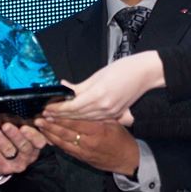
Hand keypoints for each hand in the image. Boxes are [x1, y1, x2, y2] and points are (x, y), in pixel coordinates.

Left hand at [0, 121, 47, 175]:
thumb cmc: (10, 137)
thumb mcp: (18, 129)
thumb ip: (20, 124)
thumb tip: (15, 116)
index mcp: (35, 145)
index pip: (39, 141)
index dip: (32, 135)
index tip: (24, 127)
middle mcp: (27, 157)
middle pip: (23, 146)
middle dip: (14, 135)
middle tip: (5, 126)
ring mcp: (14, 165)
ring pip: (8, 150)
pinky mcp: (0, 168)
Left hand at [34, 117, 139, 175]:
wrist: (128, 159)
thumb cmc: (121, 138)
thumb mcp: (113, 121)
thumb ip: (96, 113)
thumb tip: (81, 102)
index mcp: (98, 130)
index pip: (75, 122)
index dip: (60, 116)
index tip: (49, 111)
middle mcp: (89, 142)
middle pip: (65, 132)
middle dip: (50, 126)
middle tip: (38, 119)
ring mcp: (84, 152)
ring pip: (63, 142)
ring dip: (50, 135)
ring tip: (40, 127)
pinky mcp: (82, 159)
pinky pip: (67, 150)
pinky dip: (57, 143)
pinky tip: (49, 138)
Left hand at [44, 51, 164, 120]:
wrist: (146, 73)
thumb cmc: (123, 69)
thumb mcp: (98, 75)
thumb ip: (80, 86)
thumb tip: (64, 87)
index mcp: (98, 94)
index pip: (71, 107)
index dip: (57, 109)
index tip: (46, 109)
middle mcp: (104, 107)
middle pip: (76, 116)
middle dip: (59, 117)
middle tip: (44, 117)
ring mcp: (111, 113)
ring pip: (85, 121)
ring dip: (68, 122)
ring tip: (54, 121)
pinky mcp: (116, 115)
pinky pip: (95, 121)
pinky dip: (83, 122)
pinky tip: (74, 122)